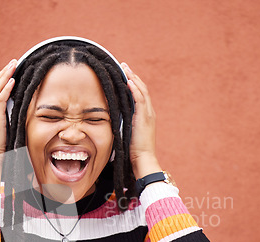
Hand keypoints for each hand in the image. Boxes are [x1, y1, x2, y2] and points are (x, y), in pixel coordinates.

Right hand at [0, 59, 16, 163]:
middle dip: (3, 72)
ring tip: (14, 65)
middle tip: (13, 62)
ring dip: (5, 75)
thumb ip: (6, 119)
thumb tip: (16, 113)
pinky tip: (12, 80)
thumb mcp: (1, 130)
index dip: (1, 79)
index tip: (10, 70)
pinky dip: (6, 89)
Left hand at [121, 62, 161, 177]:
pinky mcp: (145, 118)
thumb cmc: (132, 151)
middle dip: (132, 76)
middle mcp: (148, 112)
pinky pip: (141, 100)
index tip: (124, 74)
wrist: (142, 159)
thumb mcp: (126, 134)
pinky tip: (129, 81)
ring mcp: (148, 114)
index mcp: (144, 116)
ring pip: (142, 91)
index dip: (132, 83)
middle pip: (141, 89)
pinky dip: (135, 89)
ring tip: (125, 69)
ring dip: (133, 78)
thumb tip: (111, 120)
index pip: (139, 95)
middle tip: (124, 66)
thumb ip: (121, 124)